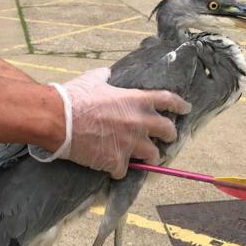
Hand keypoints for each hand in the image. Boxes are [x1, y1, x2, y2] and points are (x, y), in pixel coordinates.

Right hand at [59, 68, 190, 178]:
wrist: (59, 120)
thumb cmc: (75, 97)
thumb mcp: (93, 79)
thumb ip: (105, 77)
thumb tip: (107, 74)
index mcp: (136, 100)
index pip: (168, 100)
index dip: (180, 105)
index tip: (186, 109)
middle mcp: (139, 122)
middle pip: (168, 131)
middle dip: (171, 135)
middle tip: (168, 138)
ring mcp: (130, 143)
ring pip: (153, 156)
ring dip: (151, 157)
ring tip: (147, 159)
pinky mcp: (117, 161)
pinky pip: (124, 170)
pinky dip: (119, 170)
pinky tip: (113, 168)